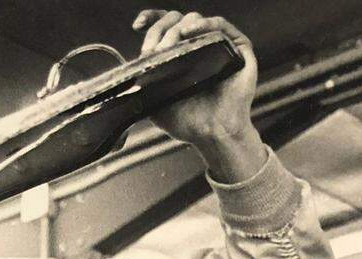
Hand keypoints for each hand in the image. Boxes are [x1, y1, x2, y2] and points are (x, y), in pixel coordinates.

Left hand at [133, 10, 264, 179]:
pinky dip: (205, 23)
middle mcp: (197, 46)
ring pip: (196, 19)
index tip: (137, 25)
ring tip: (172, 45)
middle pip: (176, 20)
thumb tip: (123, 73)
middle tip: (157, 49)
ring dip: (179, 28)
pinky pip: (220, 25)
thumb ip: (142, 87)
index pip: (162, 27)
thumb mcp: (154, 103)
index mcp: (178, 55)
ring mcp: (218, 45)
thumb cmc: (186, 121)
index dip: (150, 20)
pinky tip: (192, 30)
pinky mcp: (238, 48)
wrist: (212, 134)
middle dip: (162, 28)